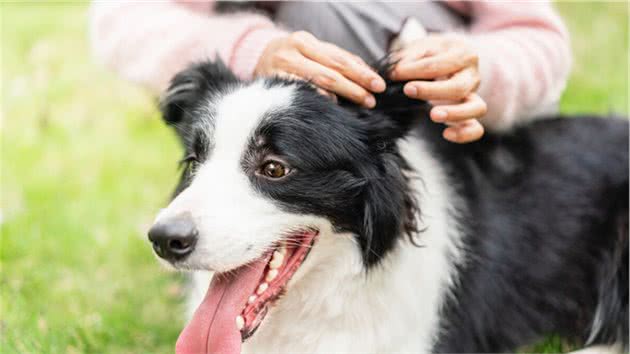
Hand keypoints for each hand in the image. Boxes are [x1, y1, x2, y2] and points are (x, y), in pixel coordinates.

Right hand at [254, 31, 385, 107]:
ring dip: (343, 93)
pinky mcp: (273, 81)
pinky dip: (319, 97)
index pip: (339, 57)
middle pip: (332, 69)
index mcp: (306, 41)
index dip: (361, 71)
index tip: (379, 84)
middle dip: (356, 84)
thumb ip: (335, 60)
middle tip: (373, 98)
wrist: (253, 61)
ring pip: (318, 79)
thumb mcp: (311, 54)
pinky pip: (301, 90)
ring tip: (361, 102)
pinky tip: (333, 105)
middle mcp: (293, 50)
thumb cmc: (290, 60)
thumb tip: (367, 72)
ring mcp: (282, 66)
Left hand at [391, 34, 486, 142]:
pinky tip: (446, 134)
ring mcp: (474, 96)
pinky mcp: (470, 113)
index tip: (395, 74)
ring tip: (433, 115)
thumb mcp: (419, 48)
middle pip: (459, 87)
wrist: (446, 57)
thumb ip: (409, 59)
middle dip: (432, 91)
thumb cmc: (431, 54)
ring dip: (454, 113)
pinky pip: (476, 128)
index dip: (414, 70)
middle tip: (408, 90)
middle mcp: (472, 75)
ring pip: (477, 108)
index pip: (439, 64)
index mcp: (462, 54)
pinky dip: (464, 133)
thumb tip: (396, 72)